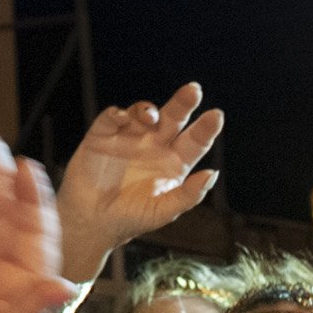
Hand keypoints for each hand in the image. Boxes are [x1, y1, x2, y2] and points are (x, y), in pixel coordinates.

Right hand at [54, 82, 221, 281]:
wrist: (94, 222)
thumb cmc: (133, 218)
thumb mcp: (164, 211)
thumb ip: (189, 195)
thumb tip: (212, 173)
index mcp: (174, 162)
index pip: (194, 141)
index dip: (205, 129)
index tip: (217, 116)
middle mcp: (154, 145)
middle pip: (172, 119)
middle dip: (183, 103)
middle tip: (194, 90)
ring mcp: (128, 138)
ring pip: (141, 113)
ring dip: (148, 109)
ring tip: (151, 117)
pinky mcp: (102, 137)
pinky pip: (110, 119)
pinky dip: (116, 115)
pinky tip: (121, 117)